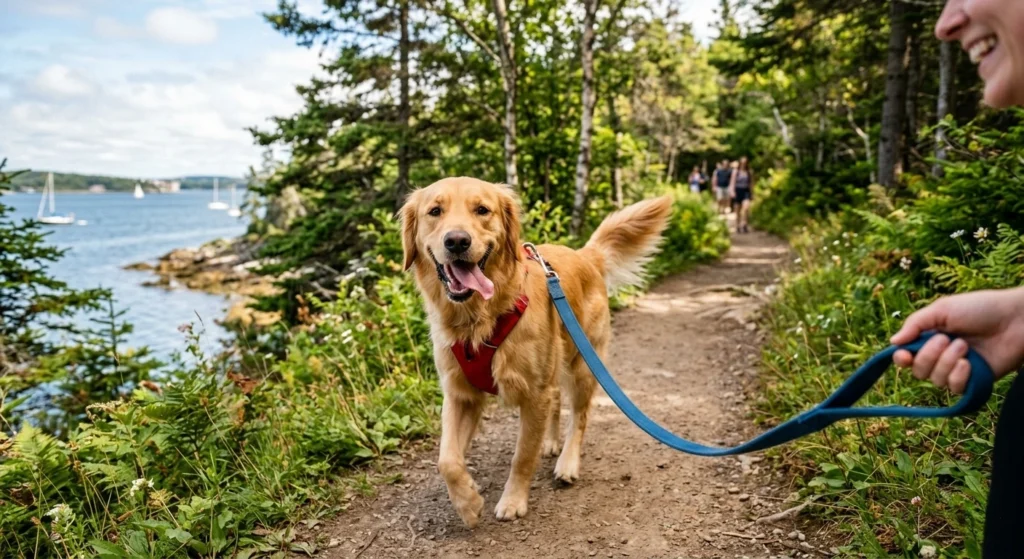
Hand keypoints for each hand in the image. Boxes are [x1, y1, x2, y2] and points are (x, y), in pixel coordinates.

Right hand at [891, 287, 1023, 392]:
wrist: (1015, 319)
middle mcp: (940, 356)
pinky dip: (958, 375)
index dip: (901, 359)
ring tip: (965, 346)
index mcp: (929, 337)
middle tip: (948, 338)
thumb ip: (915, 324)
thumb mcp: (942, 309)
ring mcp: (957, 369)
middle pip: (918, 370)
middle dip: (929, 355)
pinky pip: (954, 388)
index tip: (904, 355)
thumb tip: (893, 343)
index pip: (905, 356)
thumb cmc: (980, 308)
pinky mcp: (974, 381)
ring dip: (947, 362)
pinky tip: (969, 363)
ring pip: (935, 380)